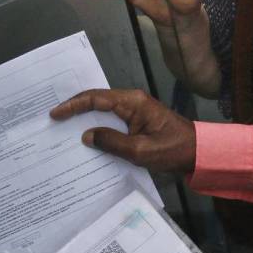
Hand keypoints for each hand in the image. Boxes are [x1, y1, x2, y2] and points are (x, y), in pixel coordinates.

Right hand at [50, 89, 196, 173]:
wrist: (199, 153)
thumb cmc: (173, 150)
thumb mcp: (140, 150)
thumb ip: (112, 142)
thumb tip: (86, 136)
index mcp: (132, 102)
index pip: (96, 98)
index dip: (73, 105)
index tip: (55, 114)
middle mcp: (132, 101)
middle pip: (97, 101)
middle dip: (75, 109)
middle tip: (53, 120)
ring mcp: (135, 111)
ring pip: (103, 112)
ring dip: (85, 119)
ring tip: (64, 130)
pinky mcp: (137, 122)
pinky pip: (112, 122)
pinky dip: (98, 128)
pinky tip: (88, 140)